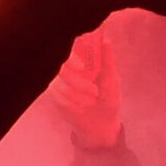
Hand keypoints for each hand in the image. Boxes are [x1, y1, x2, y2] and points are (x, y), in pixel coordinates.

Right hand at [52, 32, 123, 147]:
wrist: (100, 124)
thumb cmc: (108, 98)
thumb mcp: (112, 81)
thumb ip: (108, 62)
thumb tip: (106, 41)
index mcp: (84, 55)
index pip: (70, 43)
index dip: (73, 54)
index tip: (82, 67)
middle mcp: (68, 63)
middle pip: (60, 63)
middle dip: (76, 80)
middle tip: (94, 91)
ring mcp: (58, 77)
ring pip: (58, 81)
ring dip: (76, 94)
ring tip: (92, 101)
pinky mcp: (53, 91)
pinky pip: (55, 94)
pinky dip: (70, 102)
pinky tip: (81, 108)